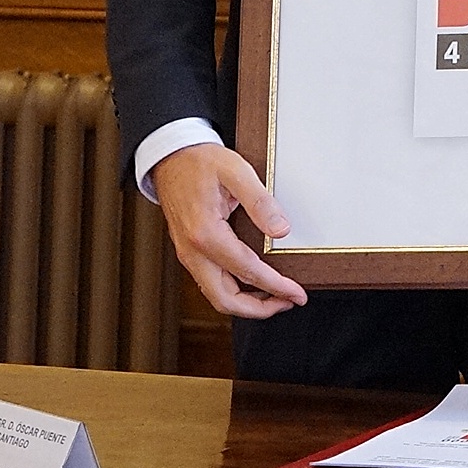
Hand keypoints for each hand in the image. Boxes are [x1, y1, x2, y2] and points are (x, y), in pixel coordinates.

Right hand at [151, 142, 307, 319]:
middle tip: (289, 301)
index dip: (276, 286)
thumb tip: (281, 231)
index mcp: (205, 233)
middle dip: (260, 308)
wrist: (170, 158)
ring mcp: (189, 254)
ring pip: (216, 296)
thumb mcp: (236, 171)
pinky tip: (253, 284)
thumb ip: (260, 202)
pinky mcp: (190, 253)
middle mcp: (193, 251)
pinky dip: (234, 292)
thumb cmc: (201, 162)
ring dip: (246, 304)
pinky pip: (211, 283)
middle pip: (225, 299)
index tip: (297, 294)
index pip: (247, 270)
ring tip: (276, 297)